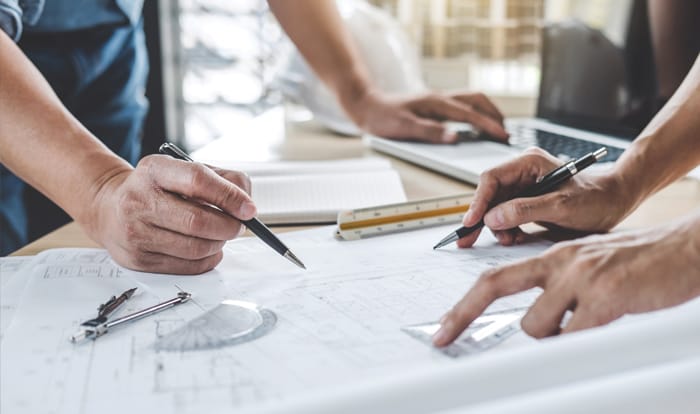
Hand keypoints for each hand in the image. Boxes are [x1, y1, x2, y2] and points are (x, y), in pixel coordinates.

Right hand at [84, 155, 255, 273]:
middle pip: (198, 221)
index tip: (249, 209)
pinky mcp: (139, 259)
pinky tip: (207, 247)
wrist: (110, 208)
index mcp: (154, 170)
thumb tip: (246, 205)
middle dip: (229, 226)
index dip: (229, 196)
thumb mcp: (185, 171)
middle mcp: (139, 200)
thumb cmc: (158, 189)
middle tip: (238, 225)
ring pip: (196, 248)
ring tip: (220, 234)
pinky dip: (208, 258)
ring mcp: (136, 232)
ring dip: (219, 243)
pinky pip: (188, 266)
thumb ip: (223, 180)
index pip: (197, 180)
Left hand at [347, 89, 508, 143]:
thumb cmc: (381, 117)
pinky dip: (475, 112)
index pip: (469, 114)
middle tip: (506, 132)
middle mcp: (440, 98)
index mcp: (435, 103)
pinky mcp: (435, 104)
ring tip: (497, 128)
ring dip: (487, 111)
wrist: (366, 105)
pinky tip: (476, 125)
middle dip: (494, 114)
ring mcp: (438, 99)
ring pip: (471, 99)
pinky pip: (462, 105)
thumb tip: (455, 138)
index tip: (503, 136)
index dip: (489, 125)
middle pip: (477, 99)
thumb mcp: (404, 128)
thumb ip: (430, 133)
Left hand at [433, 212, 699, 345]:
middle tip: (443, 336)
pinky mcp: (606, 296)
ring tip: (584, 322)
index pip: (496, 275)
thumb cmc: (639, 263)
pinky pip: (573, 336)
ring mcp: (581, 277)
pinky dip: (578, 343)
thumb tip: (537, 322)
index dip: (466, 302)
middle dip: (462, 313)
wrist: (685, 250)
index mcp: (554, 254)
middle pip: (494, 284)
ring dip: (551, 337)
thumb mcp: (590, 266)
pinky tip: (603, 326)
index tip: (446, 325)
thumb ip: (560, 287)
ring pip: (535, 324)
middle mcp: (560, 260)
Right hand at [457, 148, 634, 247]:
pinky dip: (507, 229)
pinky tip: (514, 238)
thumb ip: (525, 211)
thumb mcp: (561, 207)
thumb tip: (492, 218)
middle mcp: (523, 172)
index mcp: (529, 163)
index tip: (472, 223)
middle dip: (482, 218)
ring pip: (496, 207)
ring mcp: (525, 186)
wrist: (618, 201)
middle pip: (489, 194)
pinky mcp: (528, 201)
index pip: (491, 179)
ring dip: (497, 226)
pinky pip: (507, 215)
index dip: (478, 202)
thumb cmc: (598, 198)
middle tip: (467, 240)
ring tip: (508, 240)